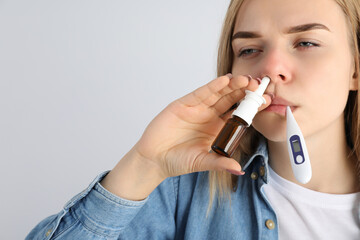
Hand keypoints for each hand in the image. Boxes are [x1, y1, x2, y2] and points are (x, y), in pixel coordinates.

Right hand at [134, 74, 271, 177]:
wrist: (154, 159)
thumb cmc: (178, 161)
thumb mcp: (202, 162)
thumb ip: (220, 163)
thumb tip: (239, 169)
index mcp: (218, 129)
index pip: (239, 115)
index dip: (252, 107)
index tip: (267, 100)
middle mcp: (210, 116)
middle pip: (231, 100)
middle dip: (245, 92)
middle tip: (259, 84)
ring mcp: (197, 109)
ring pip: (218, 94)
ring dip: (232, 86)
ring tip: (245, 80)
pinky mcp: (184, 104)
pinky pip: (201, 94)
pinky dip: (212, 87)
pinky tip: (224, 81)